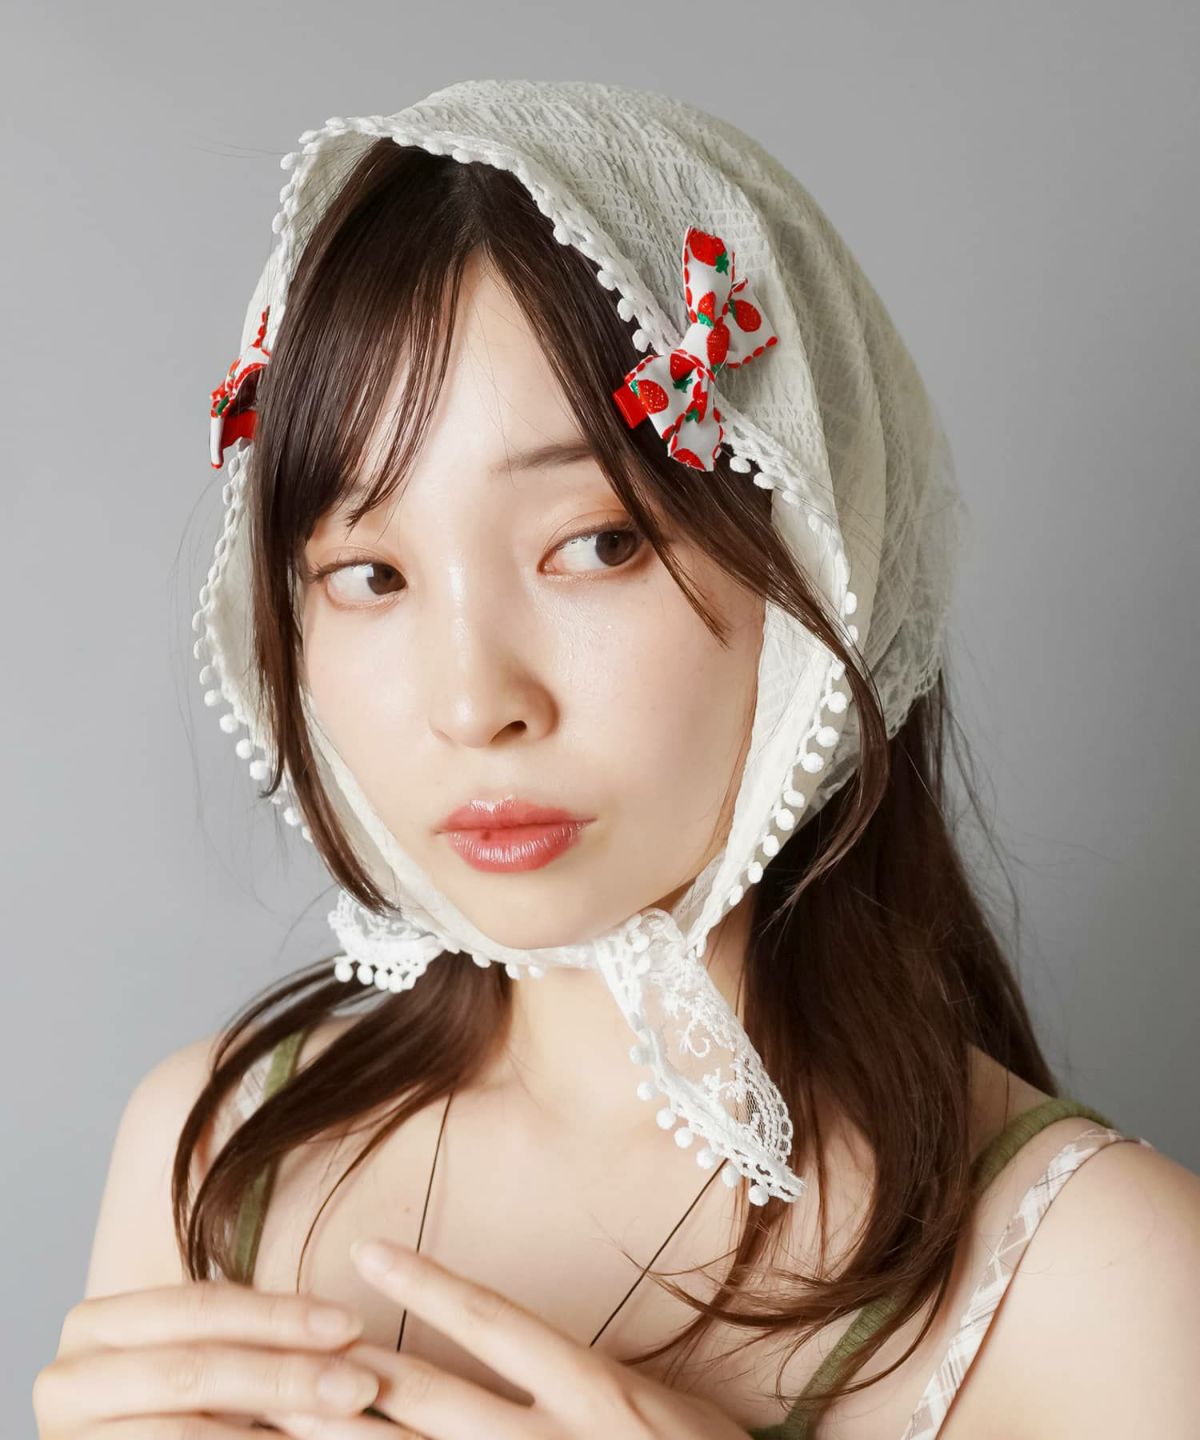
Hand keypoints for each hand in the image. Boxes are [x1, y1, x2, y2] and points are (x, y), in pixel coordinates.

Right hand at [34, 1279, 383, 1435]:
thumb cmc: (174, 1408)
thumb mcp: (200, 1358)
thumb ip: (248, 1340)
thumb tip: (347, 1330)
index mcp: (95, 1325)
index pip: (201, 1307)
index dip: (279, 1314)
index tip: (352, 1324)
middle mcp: (65, 1380)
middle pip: (195, 1370)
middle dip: (285, 1376)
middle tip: (360, 1385)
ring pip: (186, 1432)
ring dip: (275, 1429)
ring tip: (343, 1423)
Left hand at [265, 1237, 751, 1438]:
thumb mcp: (649, 1400)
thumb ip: (574, 1372)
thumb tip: (492, 1340)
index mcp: (597, 1394)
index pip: (496, 1322)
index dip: (427, 1284)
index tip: (366, 1248)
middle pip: (431, 1404)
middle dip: (346, 1379)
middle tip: (272, 1347)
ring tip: (271, 1417)